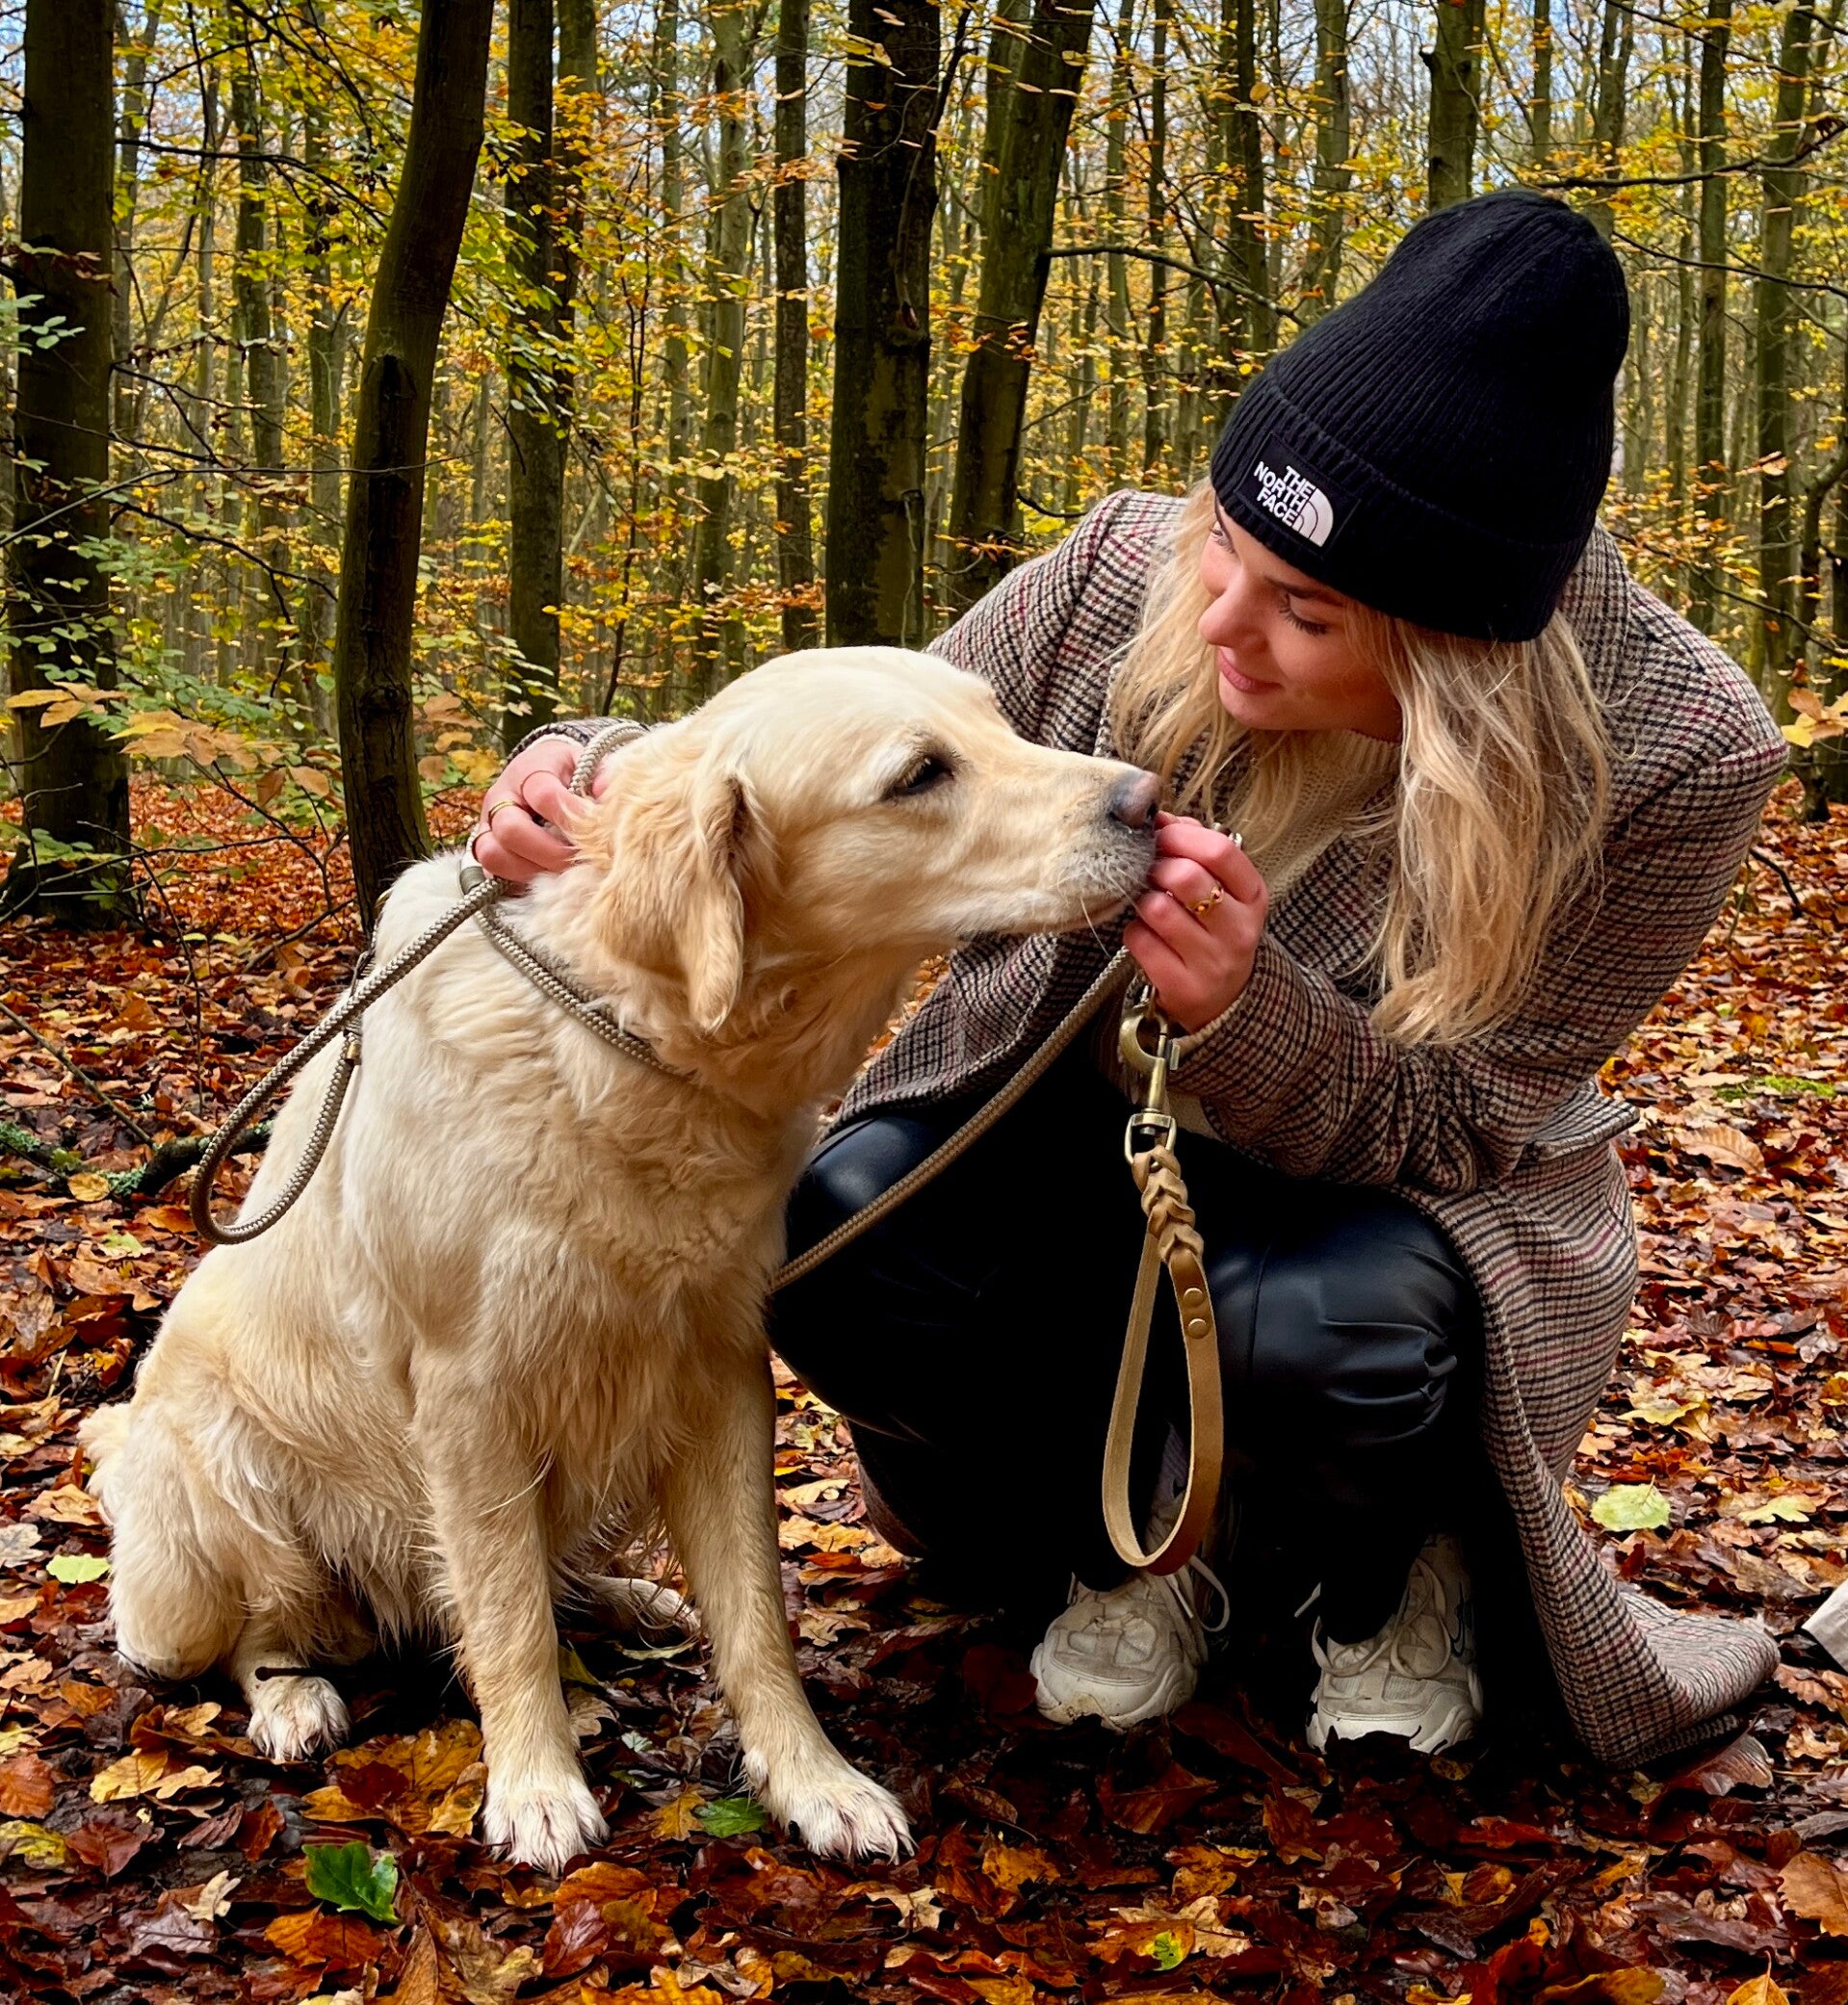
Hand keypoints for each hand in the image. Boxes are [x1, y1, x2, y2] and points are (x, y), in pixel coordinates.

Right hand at [470, 737, 615, 885]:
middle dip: (550, 853)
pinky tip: (543, 877)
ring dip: (530, 870)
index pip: (545, 796)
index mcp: (529, 771)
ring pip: (492, 854)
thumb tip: (607, 798)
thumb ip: (602, 779)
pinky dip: (516, 880)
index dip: (571, 819)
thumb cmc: (568, 772)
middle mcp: (501, 797)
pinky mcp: (485, 847)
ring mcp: (487, 824)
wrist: (541, 771)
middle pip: (511, 829)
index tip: (595, 833)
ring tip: (560, 871)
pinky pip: (491, 871)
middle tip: (577, 861)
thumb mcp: (588, 765)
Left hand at [1123, 812, 1268, 1032]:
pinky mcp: (1183, 986)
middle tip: (1148, 871)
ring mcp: (1212, 961)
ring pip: (1157, 908)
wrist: (1225, 1001)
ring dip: (1142, 900)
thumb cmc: (1215, 931)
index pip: (1221, 850)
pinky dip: (1134, 932)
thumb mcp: (1223, 891)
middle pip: (1185, 876)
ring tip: (1148, 904)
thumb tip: (1161, 817)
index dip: (1180, 836)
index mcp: (1253, 897)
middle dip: (1156, 867)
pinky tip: (1147, 935)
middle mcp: (1239, 930)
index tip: (1160, 835)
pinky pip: (1140, 941)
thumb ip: (1197, 849)